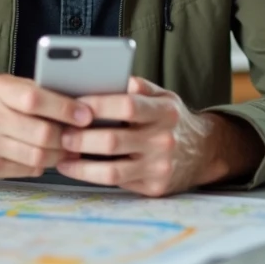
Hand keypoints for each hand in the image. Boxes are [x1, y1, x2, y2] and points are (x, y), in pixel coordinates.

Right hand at [0, 74, 93, 179]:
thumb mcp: (7, 86)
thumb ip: (36, 91)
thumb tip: (79, 100)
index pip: (35, 99)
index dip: (65, 109)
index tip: (86, 116)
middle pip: (41, 133)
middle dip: (67, 137)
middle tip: (81, 137)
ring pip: (37, 157)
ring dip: (59, 155)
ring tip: (69, 149)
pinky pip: (27, 171)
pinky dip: (42, 166)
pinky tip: (46, 157)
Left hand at [55, 77, 262, 195]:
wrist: (205, 152)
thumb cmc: (173, 120)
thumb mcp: (164, 97)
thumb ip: (138, 87)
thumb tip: (107, 76)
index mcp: (165, 111)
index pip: (127, 106)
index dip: (97, 105)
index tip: (73, 104)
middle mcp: (164, 139)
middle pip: (113, 141)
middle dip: (80, 138)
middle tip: (60, 132)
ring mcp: (159, 166)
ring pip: (111, 170)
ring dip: (79, 163)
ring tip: (61, 154)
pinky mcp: (154, 187)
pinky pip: (116, 183)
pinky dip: (90, 176)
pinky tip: (75, 168)